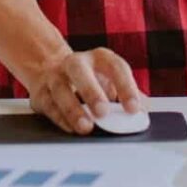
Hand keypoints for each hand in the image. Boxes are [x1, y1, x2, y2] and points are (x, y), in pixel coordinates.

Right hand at [27, 47, 144, 134]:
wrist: (51, 68)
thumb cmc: (90, 77)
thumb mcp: (111, 79)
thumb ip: (127, 93)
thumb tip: (145, 112)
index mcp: (100, 57)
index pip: (116, 67)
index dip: (126, 88)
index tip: (134, 109)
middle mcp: (76, 63)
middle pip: (81, 73)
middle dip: (92, 92)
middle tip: (103, 112)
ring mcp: (56, 77)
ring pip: (61, 91)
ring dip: (74, 110)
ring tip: (86, 127)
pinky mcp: (41, 93)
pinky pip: (50, 106)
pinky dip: (60, 118)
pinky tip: (71, 128)